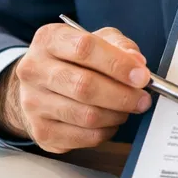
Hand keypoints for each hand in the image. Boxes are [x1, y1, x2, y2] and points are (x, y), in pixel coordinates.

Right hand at [0, 24, 151, 151]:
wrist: (41, 86)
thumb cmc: (73, 60)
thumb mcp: (97, 40)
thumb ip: (119, 46)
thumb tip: (136, 63)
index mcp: (48, 40)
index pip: (84, 48)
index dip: (117, 64)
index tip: (141, 76)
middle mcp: (34, 70)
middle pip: (84, 86)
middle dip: (122, 95)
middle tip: (143, 98)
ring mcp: (34, 103)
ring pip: (86, 115)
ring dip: (117, 114)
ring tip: (127, 108)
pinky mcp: (42, 132)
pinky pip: (84, 137)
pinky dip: (106, 131)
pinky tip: (110, 121)